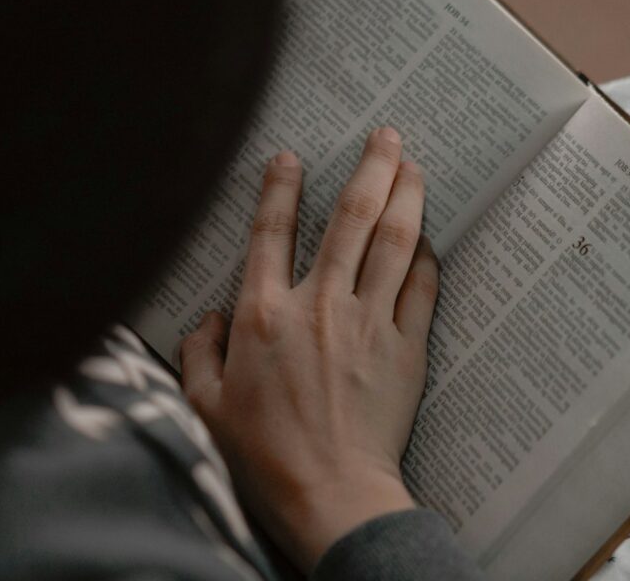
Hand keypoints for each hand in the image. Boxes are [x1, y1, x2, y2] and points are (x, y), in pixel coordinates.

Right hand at [180, 128, 438, 572]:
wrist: (330, 494)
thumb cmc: (262, 455)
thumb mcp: (205, 405)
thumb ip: (198, 352)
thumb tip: (208, 318)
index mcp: (264, 314)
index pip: (271, 232)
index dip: (280, 187)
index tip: (291, 156)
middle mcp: (318, 305)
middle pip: (350, 218)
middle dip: (371, 166)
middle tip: (387, 134)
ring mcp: (367, 322)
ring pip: (393, 241)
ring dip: (406, 195)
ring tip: (415, 164)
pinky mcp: (405, 347)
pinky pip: (422, 288)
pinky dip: (427, 258)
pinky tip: (431, 237)